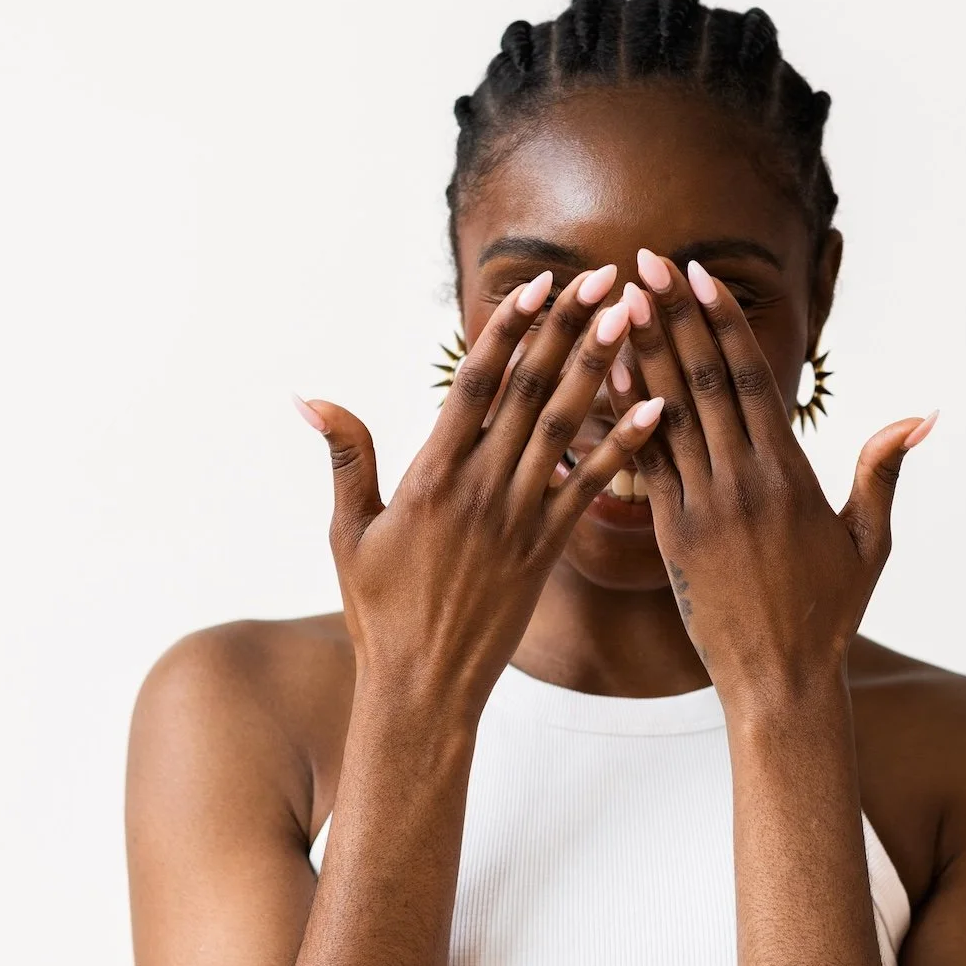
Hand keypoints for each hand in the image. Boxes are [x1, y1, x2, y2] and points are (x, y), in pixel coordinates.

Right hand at [294, 267, 663, 718]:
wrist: (421, 687)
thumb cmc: (378, 610)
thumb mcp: (348, 532)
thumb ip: (347, 456)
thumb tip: (309, 396)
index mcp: (431, 476)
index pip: (474, 385)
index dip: (508, 330)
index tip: (538, 284)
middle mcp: (479, 489)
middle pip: (529, 391)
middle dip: (567, 330)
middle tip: (604, 277)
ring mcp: (518, 519)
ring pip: (565, 428)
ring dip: (601, 369)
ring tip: (630, 319)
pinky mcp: (546, 550)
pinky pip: (591, 489)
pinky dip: (624, 448)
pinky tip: (656, 409)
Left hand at [609, 251, 935, 708]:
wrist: (780, 681)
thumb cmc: (830, 613)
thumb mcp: (868, 541)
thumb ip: (882, 472)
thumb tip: (922, 416)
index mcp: (788, 474)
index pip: (748, 379)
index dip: (720, 321)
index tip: (697, 274)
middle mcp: (741, 482)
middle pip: (700, 381)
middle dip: (672, 316)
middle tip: (642, 261)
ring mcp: (700, 508)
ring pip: (663, 415)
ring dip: (638, 353)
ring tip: (613, 302)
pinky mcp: (669, 536)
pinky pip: (640, 465)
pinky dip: (620, 418)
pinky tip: (600, 378)